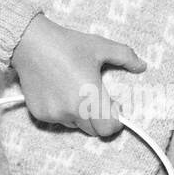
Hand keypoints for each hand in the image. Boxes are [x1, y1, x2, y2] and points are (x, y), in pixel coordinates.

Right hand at [9, 13, 146, 136]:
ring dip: (80, 116)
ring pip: (75, 126)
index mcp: (90, 98)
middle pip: (93, 131)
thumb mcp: (100, 46)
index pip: (108, 129)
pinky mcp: (40, 114)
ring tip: (77, 93)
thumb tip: (143, 66)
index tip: (114, 108)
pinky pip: (58, 120)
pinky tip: (60, 92)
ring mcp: (54, 114)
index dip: (115, 121)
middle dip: (99, 119)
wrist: (30, 43)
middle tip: (97, 99)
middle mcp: (72, 111)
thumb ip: (125, 57)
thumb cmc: (68, 44)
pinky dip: (63, 111)